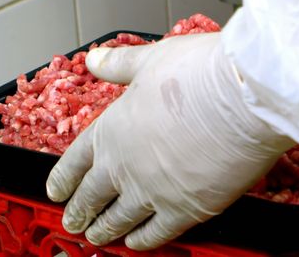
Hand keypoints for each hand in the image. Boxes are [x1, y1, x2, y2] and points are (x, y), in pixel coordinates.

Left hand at [45, 32, 293, 249]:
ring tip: (97, 236)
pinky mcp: (185, 210)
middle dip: (79, 211)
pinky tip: (137, 243)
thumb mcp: (151, 59)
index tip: (55, 191)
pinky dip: (142, 241)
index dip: (63, 179)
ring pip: (119, 220)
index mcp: (111, 128)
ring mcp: (152, 191)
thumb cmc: (201, 74)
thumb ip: (120, 65)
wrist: (242, 98)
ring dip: (105, 230)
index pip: (75, 161)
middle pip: (92, 195)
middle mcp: (124, 165)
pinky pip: (155, 233)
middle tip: (72, 221)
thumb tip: (95, 59)